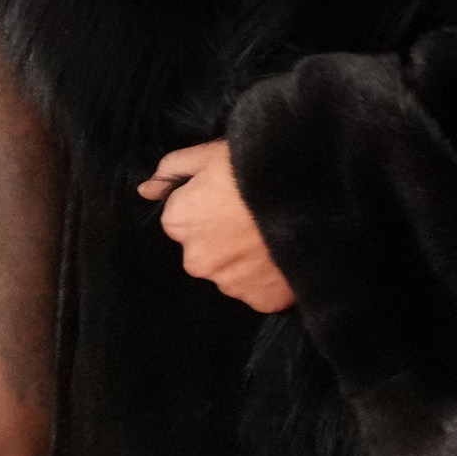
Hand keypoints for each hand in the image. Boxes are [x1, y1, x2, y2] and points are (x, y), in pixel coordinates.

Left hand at [142, 139, 295, 311]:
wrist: (311, 197)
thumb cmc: (255, 170)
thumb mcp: (208, 154)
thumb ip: (171, 170)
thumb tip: (145, 189)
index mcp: (179, 222)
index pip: (182, 218)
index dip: (206, 205)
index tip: (229, 197)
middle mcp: (196, 260)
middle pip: (204, 250)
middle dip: (222, 237)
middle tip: (251, 216)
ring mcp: (229, 284)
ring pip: (232, 272)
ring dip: (245, 259)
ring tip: (270, 234)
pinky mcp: (260, 301)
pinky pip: (259, 290)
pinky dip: (268, 277)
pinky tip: (282, 254)